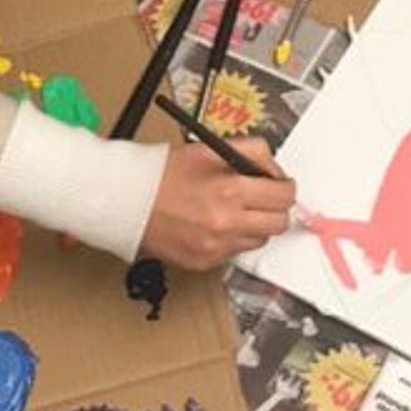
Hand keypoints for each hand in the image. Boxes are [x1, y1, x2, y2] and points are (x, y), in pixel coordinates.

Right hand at [142, 140, 296, 269]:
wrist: (126, 200)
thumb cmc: (162, 173)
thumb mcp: (210, 148)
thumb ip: (250, 151)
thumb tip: (273, 168)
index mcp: (229, 190)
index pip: (283, 195)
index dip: (284, 187)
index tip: (278, 185)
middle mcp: (225, 223)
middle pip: (279, 223)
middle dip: (275, 208)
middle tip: (262, 198)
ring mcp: (215, 247)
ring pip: (259, 240)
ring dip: (253, 225)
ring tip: (231, 210)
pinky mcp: (204, 262)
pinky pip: (234, 253)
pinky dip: (231, 239)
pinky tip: (213, 224)